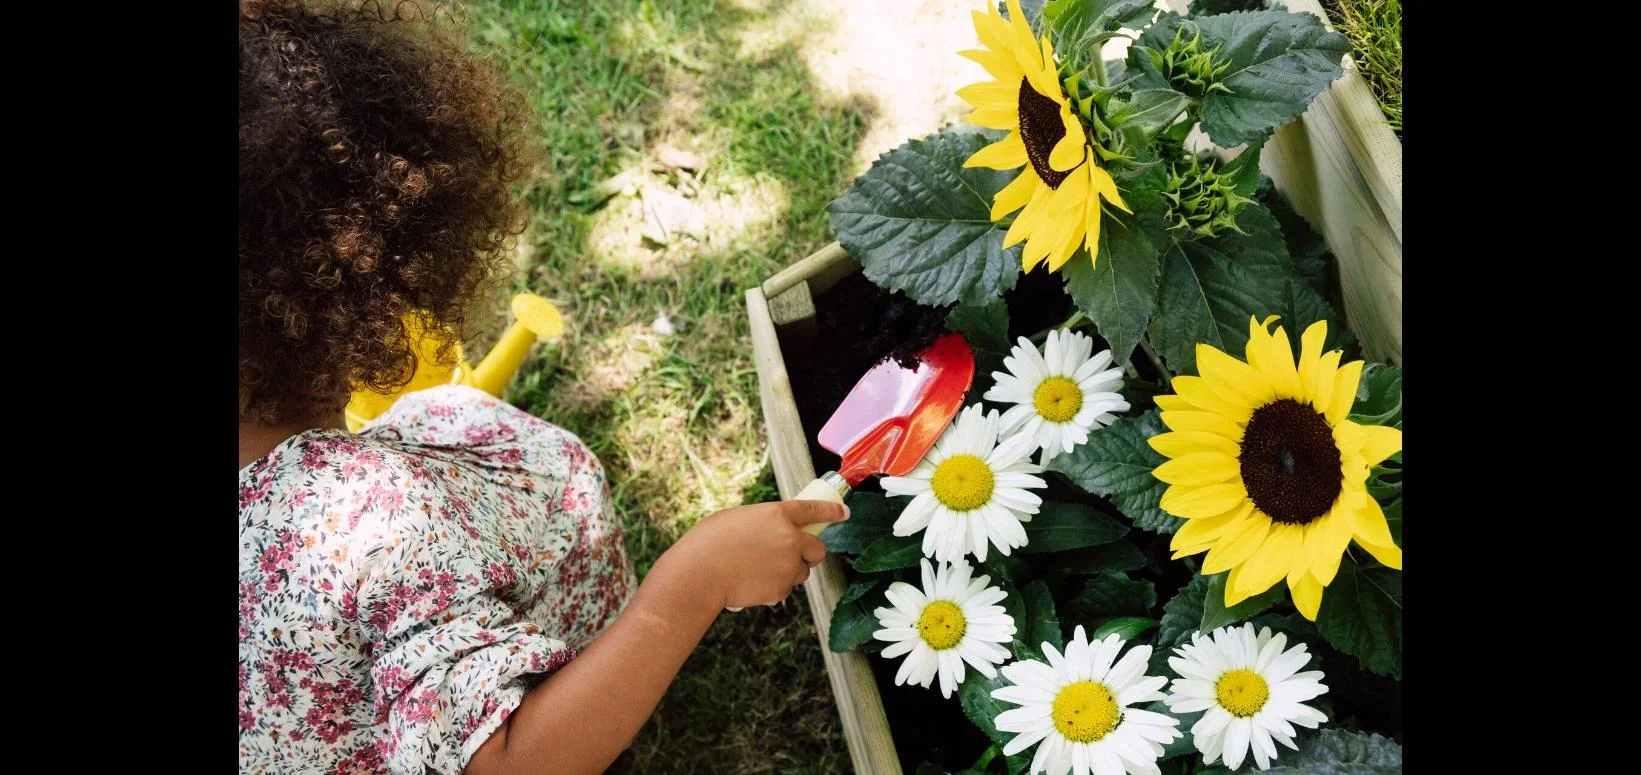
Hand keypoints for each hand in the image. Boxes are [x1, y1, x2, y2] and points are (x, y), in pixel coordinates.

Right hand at [658, 500, 847, 609]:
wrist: (699, 573)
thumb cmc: (708, 542)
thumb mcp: (737, 519)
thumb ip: (762, 524)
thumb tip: (772, 533)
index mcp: (777, 514)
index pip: (813, 510)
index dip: (831, 511)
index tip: (844, 513)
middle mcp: (790, 539)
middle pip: (818, 549)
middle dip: (811, 553)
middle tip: (796, 555)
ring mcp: (788, 565)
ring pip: (801, 571)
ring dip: (789, 571)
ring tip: (759, 570)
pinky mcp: (781, 588)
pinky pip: (784, 588)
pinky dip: (773, 587)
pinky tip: (751, 583)